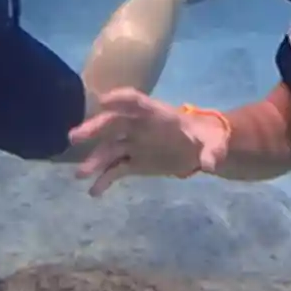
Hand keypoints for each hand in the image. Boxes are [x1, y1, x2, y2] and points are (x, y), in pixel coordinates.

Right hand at [68, 89, 228, 198]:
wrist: (202, 150)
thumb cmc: (206, 138)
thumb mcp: (214, 143)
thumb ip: (212, 151)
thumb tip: (211, 163)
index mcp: (157, 114)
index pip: (136, 101)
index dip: (120, 99)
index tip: (103, 100)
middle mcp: (139, 126)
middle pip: (113, 124)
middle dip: (94, 129)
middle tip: (75, 137)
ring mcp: (134, 144)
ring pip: (110, 150)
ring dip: (95, 160)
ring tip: (80, 174)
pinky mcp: (134, 162)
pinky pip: (115, 170)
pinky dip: (104, 180)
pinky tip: (94, 192)